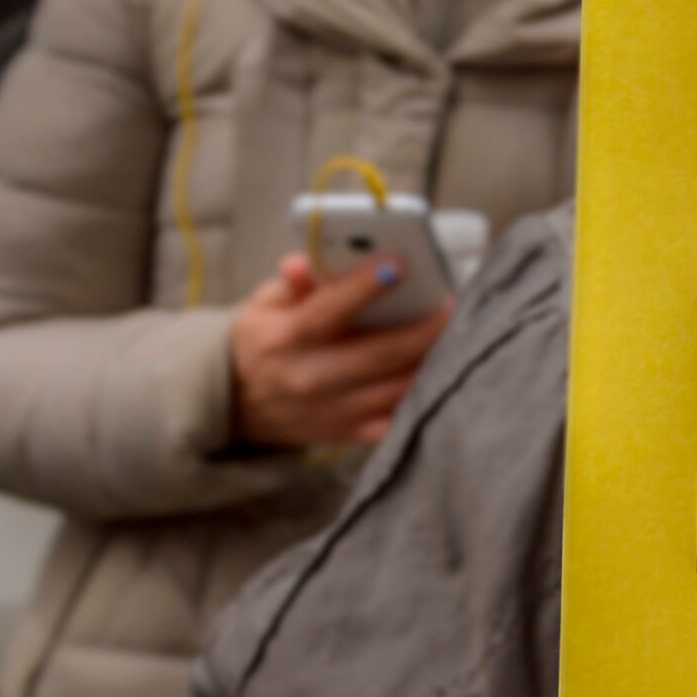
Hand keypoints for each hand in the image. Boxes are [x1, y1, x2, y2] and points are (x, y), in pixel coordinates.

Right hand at [230, 251, 450, 449]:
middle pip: (382, 352)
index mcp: (286, 339)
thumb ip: (292, 283)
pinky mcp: (350, 433)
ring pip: (400, 387)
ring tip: (459, 332)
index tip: (400, 263)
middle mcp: (311, 377)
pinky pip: (399, 420)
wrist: (238, 406)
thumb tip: (304, 262)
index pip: (330, 310)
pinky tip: (442, 371)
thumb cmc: (263, 344)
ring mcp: (333, 410)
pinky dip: (424, 398)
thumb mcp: (263, 307)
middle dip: (426, 326)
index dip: (366, 286)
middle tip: (452, 302)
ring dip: (434, 359)